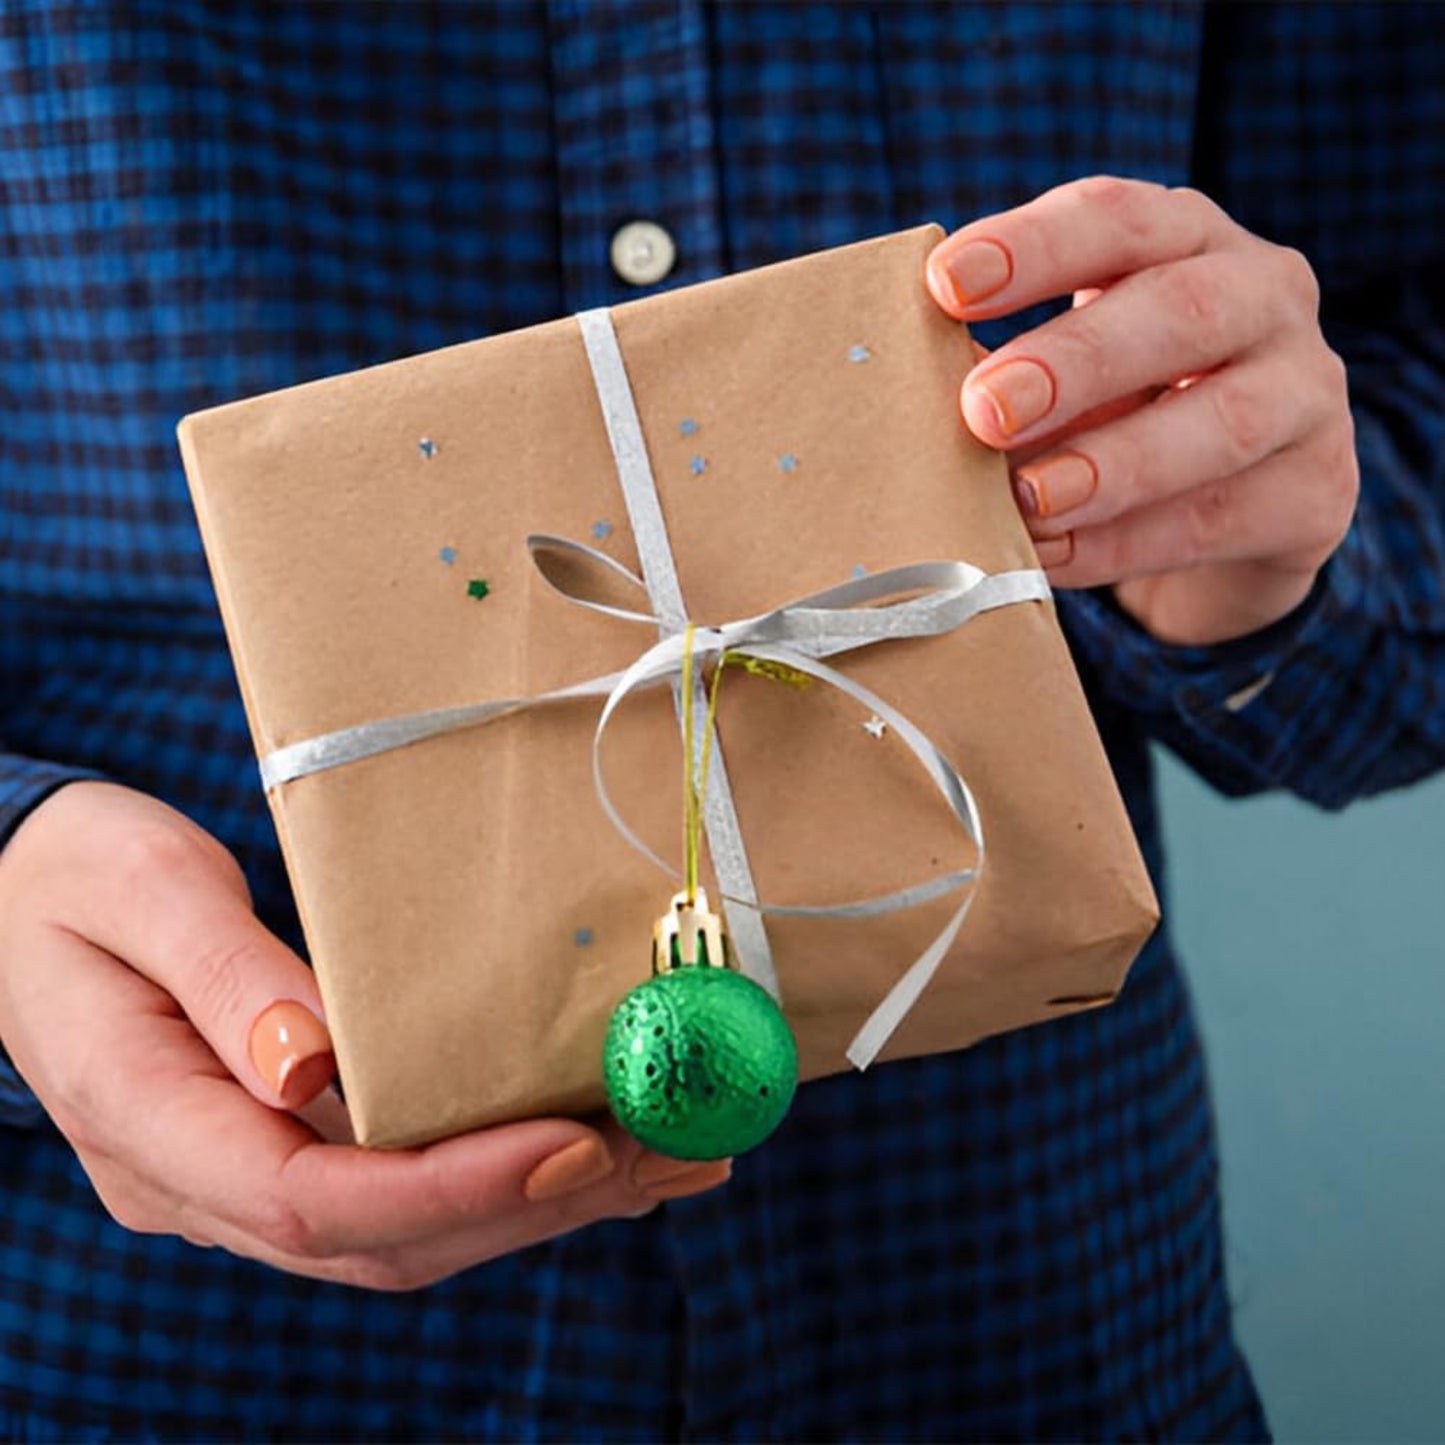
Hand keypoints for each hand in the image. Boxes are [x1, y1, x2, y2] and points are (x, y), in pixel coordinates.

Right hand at [0, 782, 726, 1289]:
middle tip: (668, 1150)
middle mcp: (197, 1178)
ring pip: (405, 1230)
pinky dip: (505, 1176)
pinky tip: (600, 1146)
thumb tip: (315, 1069)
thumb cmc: (70, 877)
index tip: (572, 1144)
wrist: (15, 897)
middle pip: (381, 1237)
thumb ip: (224, 977)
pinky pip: (402, 1186)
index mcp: (144, 1121)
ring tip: (673, 1156)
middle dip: (532, 1205)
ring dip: (543, 1203)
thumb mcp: (135, 891)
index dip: (449, 1187)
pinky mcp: (284, 1142)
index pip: (309, 1199)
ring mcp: (242, 1172)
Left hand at [927, 175, 1358, 644]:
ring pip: (1219, 421)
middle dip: (1076, 360)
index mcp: (1189, 239)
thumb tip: (904, 393)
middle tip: (985, 408)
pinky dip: (1126, 544)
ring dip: (1113, 463)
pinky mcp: (1316, 491)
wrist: (1241, 514)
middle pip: (1182, 309)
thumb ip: (1006, 372)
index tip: (946, 283)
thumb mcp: (1072, 377)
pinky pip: (1217, 519)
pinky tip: (1055, 561)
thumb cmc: (1125, 414)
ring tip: (1031, 499)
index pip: (1119, 217)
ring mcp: (1306, 393)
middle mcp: (1264, 295)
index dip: (1035, 247)